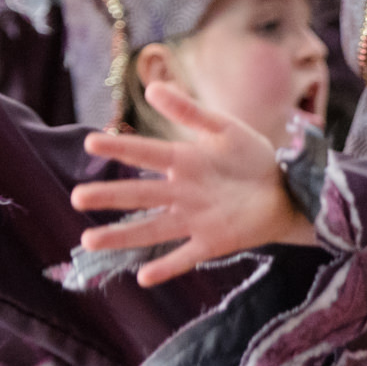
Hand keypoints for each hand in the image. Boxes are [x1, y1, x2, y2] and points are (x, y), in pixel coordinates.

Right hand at [70, 81, 317, 286]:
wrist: (288, 190)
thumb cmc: (253, 158)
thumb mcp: (225, 129)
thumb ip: (191, 111)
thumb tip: (152, 88)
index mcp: (183, 162)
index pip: (146, 154)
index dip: (121, 148)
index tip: (90, 143)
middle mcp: (182, 193)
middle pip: (140, 195)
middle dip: (109, 196)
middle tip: (78, 197)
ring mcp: (195, 219)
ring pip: (152, 229)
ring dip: (122, 235)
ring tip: (90, 240)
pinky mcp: (214, 242)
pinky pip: (186, 255)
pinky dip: (167, 267)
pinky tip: (143, 277)